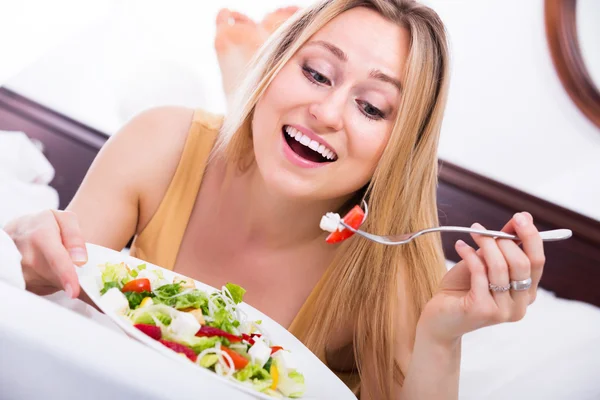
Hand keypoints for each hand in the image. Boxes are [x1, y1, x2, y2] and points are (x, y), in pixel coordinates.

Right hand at [4, 210, 87, 297]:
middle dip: (72, 274)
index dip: (66, 276)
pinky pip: (45, 288)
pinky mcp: (21, 283)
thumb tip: (80, 260)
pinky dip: (51, 281)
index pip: (56, 259)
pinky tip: (46, 267)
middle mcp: (26, 256)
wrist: (17, 231)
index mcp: (40, 236)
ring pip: (53, 284)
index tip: (74, 292)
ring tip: (53, 259)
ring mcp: (20, 272)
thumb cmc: (44, 224)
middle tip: (74, 262)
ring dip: (61, 276)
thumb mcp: (64, 220)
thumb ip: (75, 236)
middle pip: (58, 276)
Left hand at [418, 212, 544, 343]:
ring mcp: (503, 310)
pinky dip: (469, 254)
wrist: (438, 318)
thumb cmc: (461, 290)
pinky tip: (459, 246)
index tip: (520, 217)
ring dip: (485, 244)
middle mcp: (520, 305)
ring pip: (500, 267)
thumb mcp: (484, 263)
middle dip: (503, 240)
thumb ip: (502, 245)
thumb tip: (521, 219)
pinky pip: (480, 273)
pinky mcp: (483, 310)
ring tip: (472, 232)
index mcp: (525, 293)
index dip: (531, 237)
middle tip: (483, 229)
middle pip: (522, 264)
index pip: (537, 262)